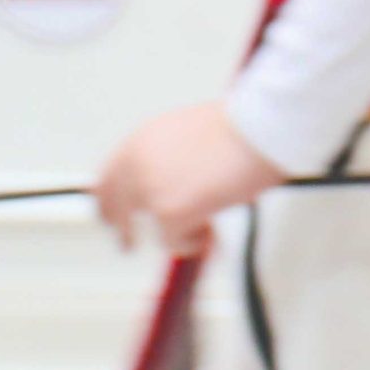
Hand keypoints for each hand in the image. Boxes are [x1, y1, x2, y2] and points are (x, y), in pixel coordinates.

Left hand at [94, 102, 286, 256]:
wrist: (262, 126)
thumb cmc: (244, 125)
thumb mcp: (190, 132)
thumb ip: (170, 159)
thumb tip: (175, 184)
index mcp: (140, 141)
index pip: (107, 180)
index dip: (108, 203)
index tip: (112, 218)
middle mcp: (136, 165)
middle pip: (116, 209)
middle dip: (124, 230)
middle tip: (129, 244)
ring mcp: (150, 190)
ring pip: (152, 228)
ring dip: (177, 231)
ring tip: (204, 228)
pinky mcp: (170, 212)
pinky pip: (175, 242)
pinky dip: (194, 241)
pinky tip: (212, 230)